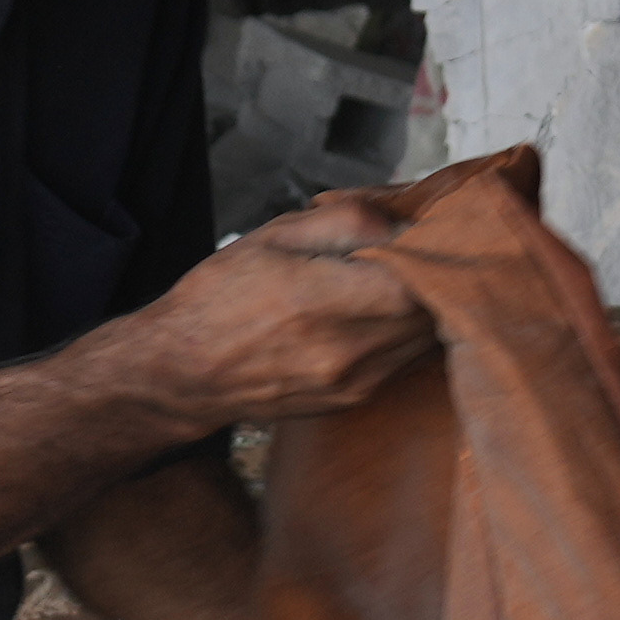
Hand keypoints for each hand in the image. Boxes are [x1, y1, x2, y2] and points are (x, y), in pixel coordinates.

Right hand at [129, 215, 437, 427]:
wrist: (182, 373)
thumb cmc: (219, 296)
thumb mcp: (273, 236)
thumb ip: (345, 220)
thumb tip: (404, 219)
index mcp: (319, 300)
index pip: (417, 279)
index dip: (434, 252)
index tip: (430, 230)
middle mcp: (343, 351)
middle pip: (432, 312)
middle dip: (437, 276)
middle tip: (430, 247)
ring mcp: (353, 383)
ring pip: (426, 339)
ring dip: (429, 306)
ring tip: (408, 276)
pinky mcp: (354, 400)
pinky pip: (405, 360)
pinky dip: (409, 331)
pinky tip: (386, 310)